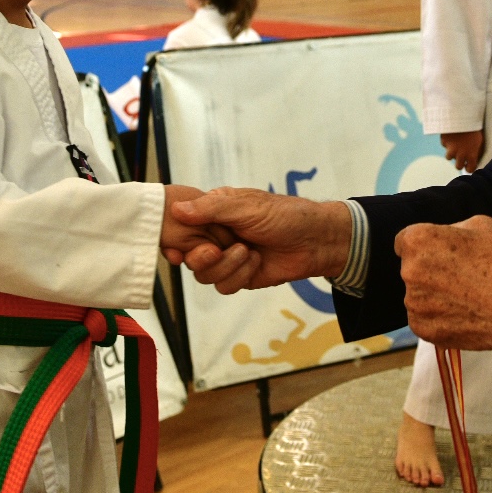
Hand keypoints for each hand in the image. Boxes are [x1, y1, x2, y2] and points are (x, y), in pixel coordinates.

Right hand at [167, 188, 352, 294]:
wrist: (315, 241)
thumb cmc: (284, 215)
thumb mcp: (246, 206)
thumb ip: (211, 209)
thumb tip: (176, 209)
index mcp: (214, 213)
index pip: (182, 227)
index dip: (176, 240)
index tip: (175, 249)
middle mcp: (217, 236)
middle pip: (188, 256)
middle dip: (201, 257)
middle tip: (215, 251)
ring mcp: (227, 258)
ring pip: (204, 275)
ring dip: (226, 266)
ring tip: (247, 252)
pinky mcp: (240, 277)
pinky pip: (224, 286)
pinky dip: (239, 276)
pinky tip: (256, 262)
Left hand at [396, 215, 491, 353]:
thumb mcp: (481, 225)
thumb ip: (453, 229)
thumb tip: (446, 238)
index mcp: (418, 241)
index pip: (405, 241)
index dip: (423, 246)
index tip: (439, 253)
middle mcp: (409, 272)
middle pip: (412, 268)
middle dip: (430, 270)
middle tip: (460, 276)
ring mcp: (414, 303)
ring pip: (418, 295)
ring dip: (434, 295)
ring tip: (466, 297)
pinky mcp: (422, 329)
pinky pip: (424, 318)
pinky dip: (438, 317)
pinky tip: (463, 313)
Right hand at [441, 130, 484, 172]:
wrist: (462, 115)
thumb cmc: (474, 127)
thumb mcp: (479, 140)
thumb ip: (476, 150)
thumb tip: (475, 157)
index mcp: (471, 154)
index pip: (470, 169)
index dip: (469, 167)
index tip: (469, 165)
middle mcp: (460, 154)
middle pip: (458, 166)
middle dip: (459, 163)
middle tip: (461, 158)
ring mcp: (451, 149)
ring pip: (449, 157)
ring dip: (451, 153)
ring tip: (455, 146)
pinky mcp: (444, 142)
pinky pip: (445, 145)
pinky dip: (447, 142)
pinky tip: (452, 135)